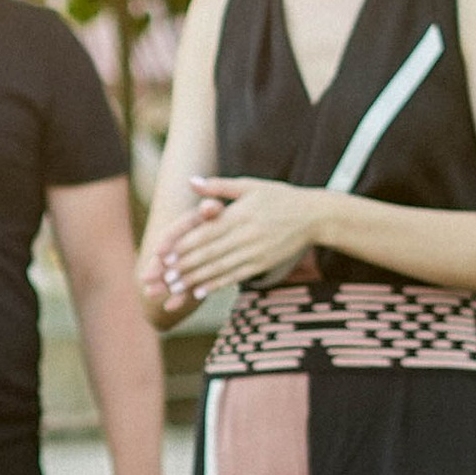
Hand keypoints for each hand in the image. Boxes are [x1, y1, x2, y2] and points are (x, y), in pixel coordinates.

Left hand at [157, 175, 316, 302]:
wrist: (314, 215)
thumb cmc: (279, 197)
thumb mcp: (250, 185)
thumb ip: (218, 186)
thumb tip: (191, 181)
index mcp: (239, 214)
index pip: (205, 232)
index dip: (182, 246)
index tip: (162, 256)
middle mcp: (245, 234)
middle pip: (208, 253)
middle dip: (182, 267)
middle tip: (161, 279)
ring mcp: (255, 251)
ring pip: (219, 268)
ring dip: (194, 280)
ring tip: (173, 290)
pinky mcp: (263, 262)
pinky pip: (236, 276)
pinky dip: (216, 285)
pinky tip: (199, 293)